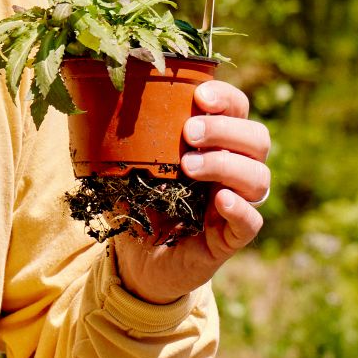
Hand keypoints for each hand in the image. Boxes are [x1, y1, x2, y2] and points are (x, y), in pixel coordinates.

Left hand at [112, 79, 270, 305]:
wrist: (137, 261)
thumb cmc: (138, 204)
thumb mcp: (129, 168)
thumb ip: (127, 143)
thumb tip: (99, 107)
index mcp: (214, 145)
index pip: (238, 112)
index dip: (227, 99)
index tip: (200, 96)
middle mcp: (233, 171)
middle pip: (257, 139)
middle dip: (225, 129)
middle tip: (189, 133)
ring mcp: (235, 204)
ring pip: (259, 178)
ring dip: (226, 165)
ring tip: (190, 166)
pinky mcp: (230, 238)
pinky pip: (251, 222)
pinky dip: (240, 208)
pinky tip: (221, 200)